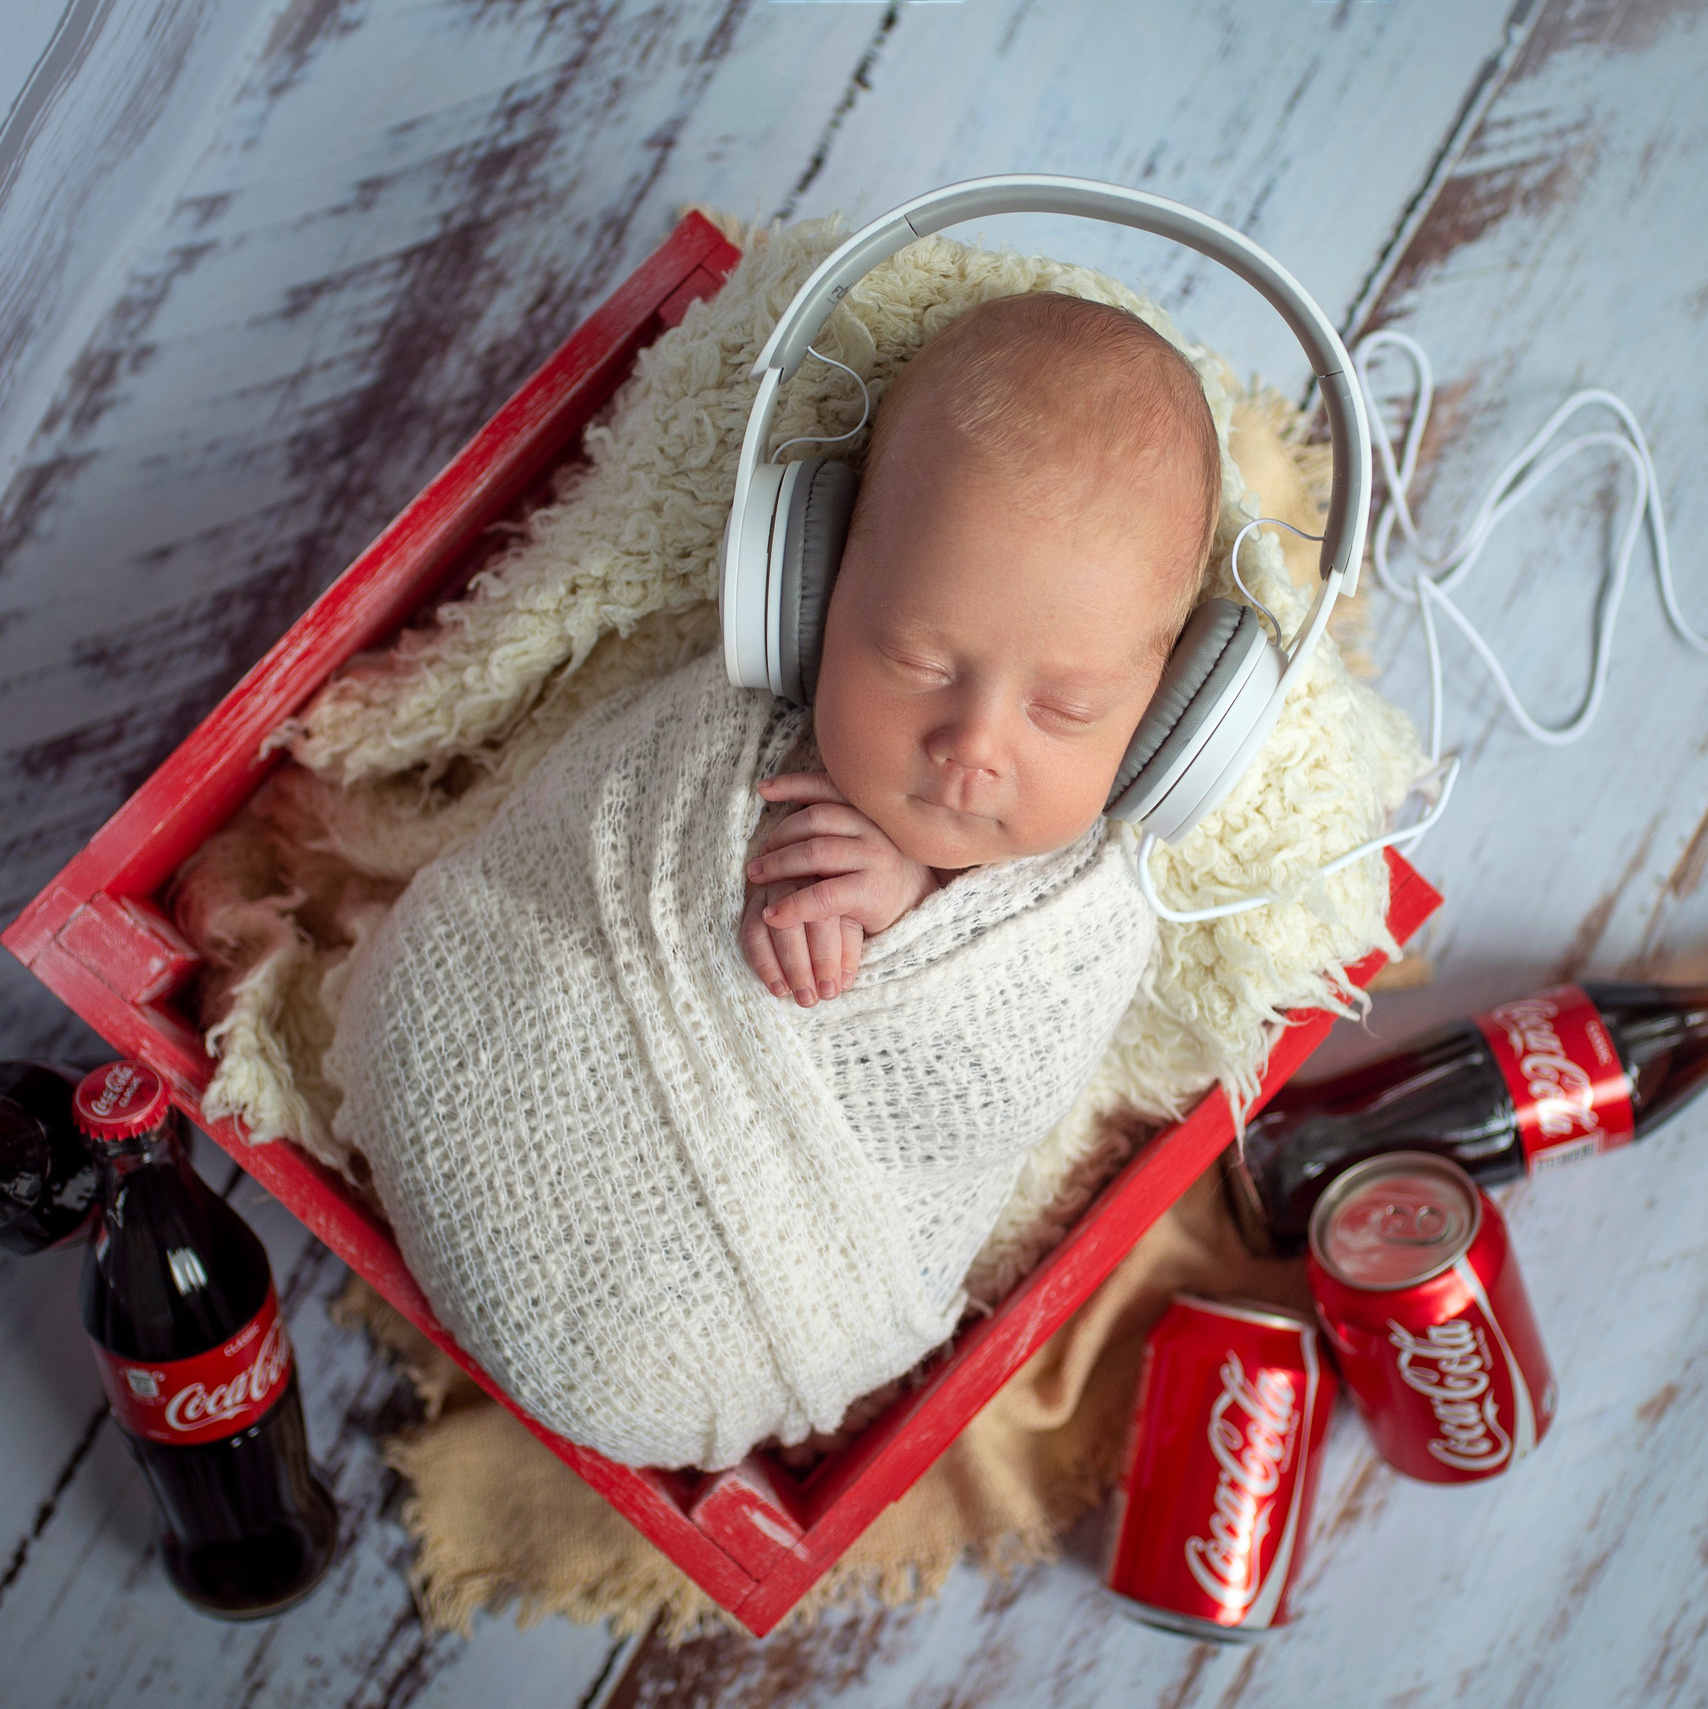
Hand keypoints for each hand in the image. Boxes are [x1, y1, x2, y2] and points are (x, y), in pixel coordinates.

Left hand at [740, 772, 938, 1006]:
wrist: (918, 909)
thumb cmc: (877, 873)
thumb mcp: (860, 840)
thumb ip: (833, 824)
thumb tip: (783, 807)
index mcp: (868, 811)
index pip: (827, 787)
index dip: (793, 784)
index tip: (763, 789)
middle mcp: (874, 829)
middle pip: (815, 818)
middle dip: (779, 835)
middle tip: (758, 857)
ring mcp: (874, 858)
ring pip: (815, 852)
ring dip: (778, 864)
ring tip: (756, 877)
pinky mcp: (871, 891)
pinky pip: (823, 896)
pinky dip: (793, 905)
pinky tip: (772, 914)